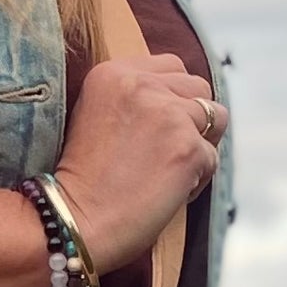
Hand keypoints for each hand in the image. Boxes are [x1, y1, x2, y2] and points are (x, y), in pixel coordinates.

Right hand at [56, 55, 228, 275]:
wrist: (71, 221)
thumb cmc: (79, 182)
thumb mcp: (92, 116)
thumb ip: (132, 99)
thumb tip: (177, 99)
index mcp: (112, 73)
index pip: (171, 66)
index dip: (172, 96)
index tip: (156, 125)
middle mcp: (142, 85)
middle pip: (198, 87)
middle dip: (191, 118)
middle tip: (163, 151)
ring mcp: (168, 115)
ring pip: (215, 119)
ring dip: (199, 145)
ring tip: (167, 170)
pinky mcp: (188, 149)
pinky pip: (212, 159)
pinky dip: (195, 180)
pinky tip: (165, 193)